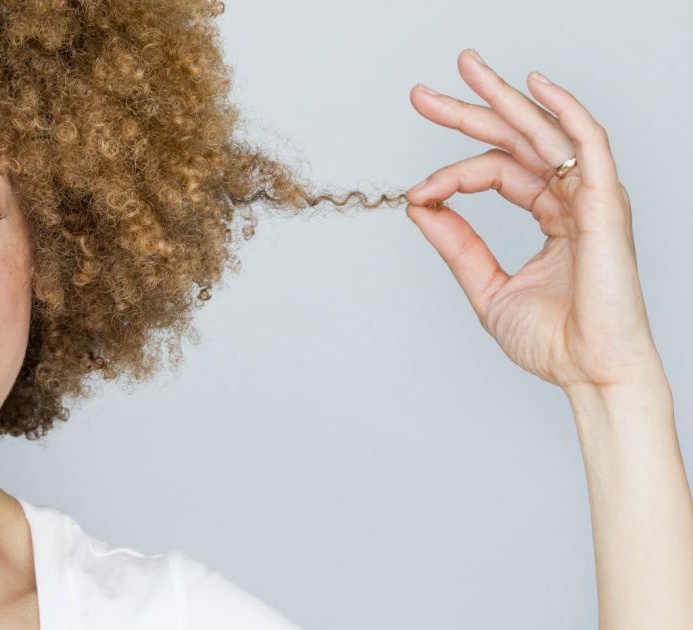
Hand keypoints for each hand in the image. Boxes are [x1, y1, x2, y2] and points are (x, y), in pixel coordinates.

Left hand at [404, 49, 662, 391]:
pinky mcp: (604, 205)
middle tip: (423, 93)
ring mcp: (591, 199)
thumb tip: (421, 204)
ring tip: (464, 68)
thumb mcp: (485, 285)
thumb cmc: (554, 341)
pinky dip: (563, 110)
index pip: (496, 171)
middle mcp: (572, 200)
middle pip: (517, 138)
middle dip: (470, 109)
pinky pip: (588, 144)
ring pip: (544, 131)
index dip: (451, 174)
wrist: (588, 372)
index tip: (417, 191)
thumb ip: (456, 243)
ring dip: (503, 97)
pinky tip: (534, 86)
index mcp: (551, 216)